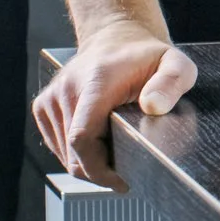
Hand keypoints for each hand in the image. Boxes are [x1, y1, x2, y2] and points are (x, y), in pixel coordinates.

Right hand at [31, 0, 194, 190]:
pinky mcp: (43, 108)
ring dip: (89, 163)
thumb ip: (172, 82)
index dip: (99, 169)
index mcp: (95, 81)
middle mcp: (66, 89)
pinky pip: (58, 147)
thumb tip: (153, 105)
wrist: (117, 39)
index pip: (82, 138)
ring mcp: (50, 99)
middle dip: (100, 171)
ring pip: (65, 155)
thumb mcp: (176, 65)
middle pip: (74, 154)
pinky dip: (77, 154)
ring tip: (117, 152)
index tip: (122, 181)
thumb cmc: (147, 58)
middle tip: (127, 170)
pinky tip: (100, 144)